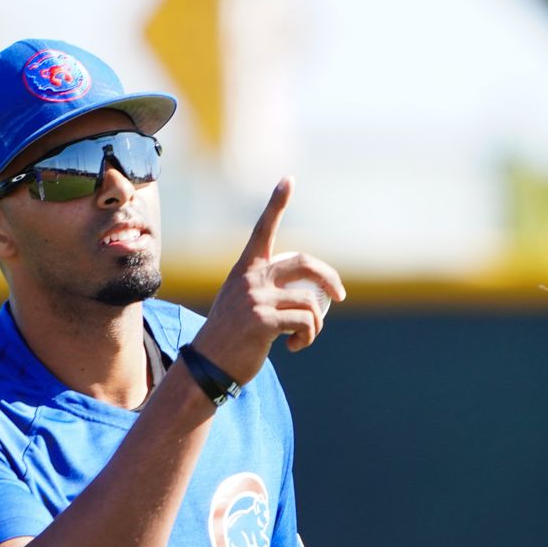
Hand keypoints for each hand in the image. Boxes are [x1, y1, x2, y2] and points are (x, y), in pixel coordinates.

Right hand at [188, 177, 346, 384]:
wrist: (207, 366)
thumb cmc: (229, 338)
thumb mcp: (242, 305)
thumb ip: (265, 291)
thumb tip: (303, 293)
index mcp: (245, 270)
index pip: (263, 230)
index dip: (277, 204)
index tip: (289, 179)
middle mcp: (251, 279)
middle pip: (303, 264)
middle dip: (329, 277)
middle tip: (340, 296)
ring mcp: (256, 299)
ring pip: (310, 301)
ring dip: (316, 323)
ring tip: (304, 337)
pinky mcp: (263, 321)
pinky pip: (305, 322)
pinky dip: (308, 336)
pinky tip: (295, 347)